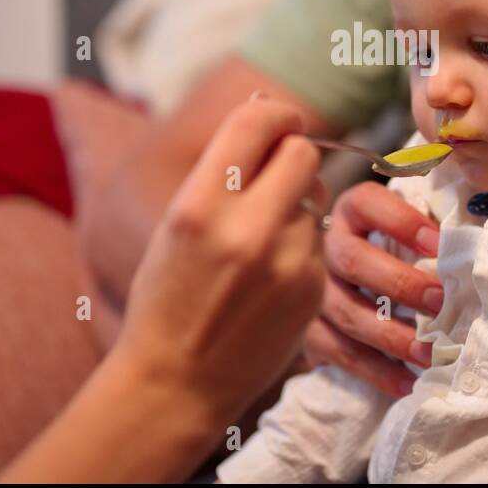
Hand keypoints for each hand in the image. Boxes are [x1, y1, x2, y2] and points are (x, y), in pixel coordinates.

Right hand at [112, 96, 326, 432]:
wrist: (176, 381)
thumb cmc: (167, 294)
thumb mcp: (176, 221)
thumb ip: (222, 166)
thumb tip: (266, 107)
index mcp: (200, 206)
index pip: (257, 123)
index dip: (274, 113)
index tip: (276, 121)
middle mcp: (247, 231)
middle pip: (302, 152)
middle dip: (290, 153)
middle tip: (271, 173)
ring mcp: (286, 263)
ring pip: (317, 194)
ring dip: (296, 201)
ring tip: (261, 234)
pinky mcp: (312, 289)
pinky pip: (319, 238)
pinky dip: (302, 242)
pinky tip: (271, 270)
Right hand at [304, 181, 445, 397]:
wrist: (349, 288)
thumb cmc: (395, 252)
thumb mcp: (408, 230)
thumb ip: (434, 228)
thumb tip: (475, 240)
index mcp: (351, 212)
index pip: (368, 203)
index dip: (402, 221)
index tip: (440, 243)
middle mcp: (327, 247)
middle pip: (353, 260)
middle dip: (400, 283)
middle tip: (441, 302)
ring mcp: (313, 291)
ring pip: (346, 312)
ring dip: (391, 335)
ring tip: (429, 354)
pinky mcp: (310, 331)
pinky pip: (340, 352)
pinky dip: (376, 371)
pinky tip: (408, 382)